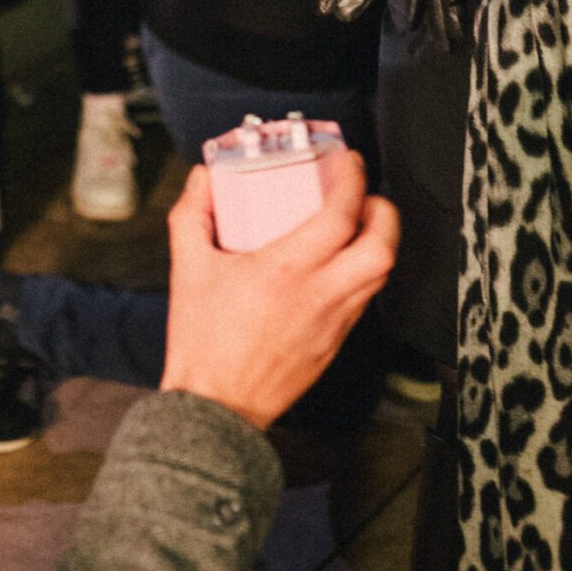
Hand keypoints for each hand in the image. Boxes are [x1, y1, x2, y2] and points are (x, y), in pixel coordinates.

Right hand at [160, 153, 398, 430]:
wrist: (216, 406)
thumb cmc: (204, 346)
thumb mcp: (188, 270)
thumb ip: (193, 216)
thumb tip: (203, 182)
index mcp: (285, 272)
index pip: (340, 215)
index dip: (353, 181)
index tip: (349, 163)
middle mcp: (318, 296)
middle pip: (381, 247)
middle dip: (383, 212)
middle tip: (367, 196)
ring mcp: (332, 322)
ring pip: (380, 275)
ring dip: (377, 242)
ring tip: (357, 226)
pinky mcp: (334, 342)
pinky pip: (363, 299)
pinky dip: (361, 274)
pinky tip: (339, 266)